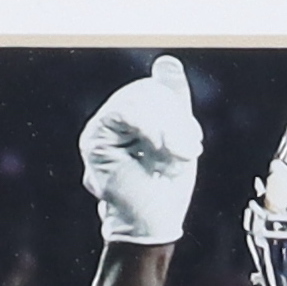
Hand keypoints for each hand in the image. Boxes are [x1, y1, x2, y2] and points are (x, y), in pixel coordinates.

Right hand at [77, 56, 201, 247]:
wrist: (152, 223)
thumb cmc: (165, 189)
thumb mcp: (179, 138)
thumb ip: (172, 101)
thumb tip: (166, 61)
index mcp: (132, 118)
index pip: (156, 89)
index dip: (179, 111)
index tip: (191, 144)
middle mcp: (113, 119)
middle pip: (149, 91)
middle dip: (176, 121)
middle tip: (186, 154)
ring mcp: (101, 128)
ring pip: (140, 99)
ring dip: (167, 129)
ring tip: (172, 159)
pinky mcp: (95, 140)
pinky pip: (123, 112)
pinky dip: (149, 128)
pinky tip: (158, 148)